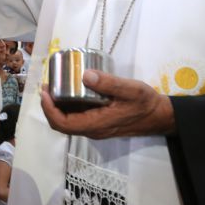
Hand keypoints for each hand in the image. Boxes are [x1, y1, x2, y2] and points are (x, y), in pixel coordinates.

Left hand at [39, 69, 175, 138]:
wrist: (159, 116)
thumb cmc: (145, 103)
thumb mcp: (130, 89)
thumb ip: (109, 83)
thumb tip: (85, 75)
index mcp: (96, 124)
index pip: (63, 124)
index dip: (49, 109)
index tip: (44, 91)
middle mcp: (92, 130)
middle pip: (62, 124)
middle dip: (49, 107)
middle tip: (46, 86)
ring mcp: (95, 128)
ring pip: (69, 122)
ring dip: (58, 107)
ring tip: (55, 86)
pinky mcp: (99, 123)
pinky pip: (77, 119)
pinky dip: (69, 107)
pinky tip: (71, 90)